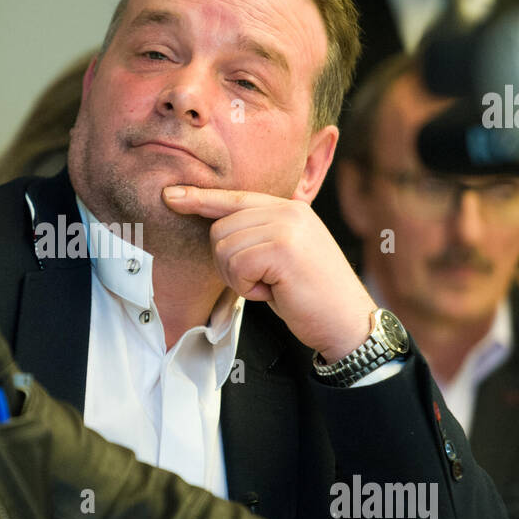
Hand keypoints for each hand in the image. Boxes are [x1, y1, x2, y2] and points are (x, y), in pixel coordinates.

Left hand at [162, 185, 373, 359]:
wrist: (348, 322)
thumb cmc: (311, 296)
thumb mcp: (285, 256)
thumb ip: (259, 236)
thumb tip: (217, 232)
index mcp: (289, 209)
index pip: (234, 198)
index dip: (200, 198)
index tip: (170, 196)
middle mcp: (287, 211)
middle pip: (220, 229)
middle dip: (227, 264)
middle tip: (260, 282)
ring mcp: (286, 226)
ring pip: (224, 249)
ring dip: (238, 278)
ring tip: (271, 286)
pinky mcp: (282, 248)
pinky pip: (236, 266)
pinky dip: (247, 288)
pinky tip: (274, 292)